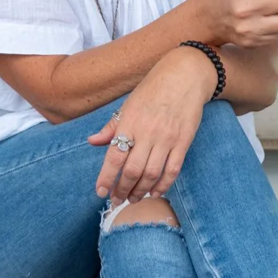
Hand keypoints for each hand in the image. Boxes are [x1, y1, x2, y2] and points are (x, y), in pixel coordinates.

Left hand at [88, 47, 214, 204]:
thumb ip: (111, 126)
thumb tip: (92, 141)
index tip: (100, 192)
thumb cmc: (153, 89)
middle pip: (132, 170)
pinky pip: (173, 170)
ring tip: (133, 198)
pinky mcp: (184, 142)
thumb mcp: (128, 104)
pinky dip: (163, 185)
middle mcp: (148, 132)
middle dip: (122, 190)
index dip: (106, 177)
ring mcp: (167, 138)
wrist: (185, 76)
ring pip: (152, 174)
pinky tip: (154, 192)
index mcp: (130, 122)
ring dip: (140, 191)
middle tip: (116, 200)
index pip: (114, 156)